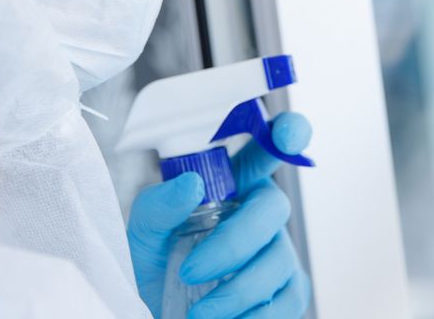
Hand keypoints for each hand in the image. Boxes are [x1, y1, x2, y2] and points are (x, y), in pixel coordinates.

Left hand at [127, 112, 312, 318]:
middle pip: (274, 208)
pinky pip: (290, 299)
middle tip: (190, 270)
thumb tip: (191, 185)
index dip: (284, 134)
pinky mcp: (286, 290)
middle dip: (234, 242)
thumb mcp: (143, 232)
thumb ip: (160, 206)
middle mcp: (259, 212)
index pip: (264, 151)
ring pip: (279, 259)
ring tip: (199, 313)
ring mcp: (278, 251)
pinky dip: (258, 316)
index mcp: (232, 185)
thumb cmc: (154, 266)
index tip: (287, 132)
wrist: (154, 312)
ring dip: (237, 290)